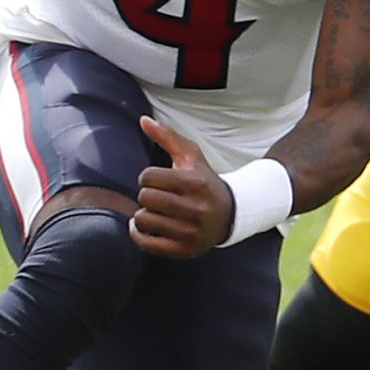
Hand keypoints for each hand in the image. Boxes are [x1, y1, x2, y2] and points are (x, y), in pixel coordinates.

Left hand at [132, 115, 232, 257]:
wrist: (230, 214)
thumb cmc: (204, 181)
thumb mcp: (191, 157)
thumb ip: (167, 137)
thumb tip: (143, 120)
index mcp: (195, 183)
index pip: (148, 177)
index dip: (147, 176)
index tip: (157, 180)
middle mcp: (194, 208)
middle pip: (145, 198)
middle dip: (147, 195)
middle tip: (158, 196)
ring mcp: (190, 231)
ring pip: (143, 220)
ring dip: (144, 214)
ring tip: (155, 211)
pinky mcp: (184, 249)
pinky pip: (146, 243)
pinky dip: (139, 234)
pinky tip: (146, 226)